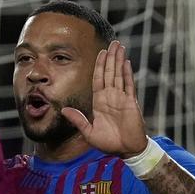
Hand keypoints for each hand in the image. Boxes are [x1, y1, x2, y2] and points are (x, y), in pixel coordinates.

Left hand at [61, 41, 147, 158]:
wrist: (126, 150)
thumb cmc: (109, 143)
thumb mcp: (89, 133)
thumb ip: (78, 120)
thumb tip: (63, 110)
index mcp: (100, 102)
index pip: (98, 79)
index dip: (99, 65)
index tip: (100, 52)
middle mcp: (111, 97)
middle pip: (109, 72)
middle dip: (110, 57)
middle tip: (112, 42)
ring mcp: (122, 98)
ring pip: (119, 75)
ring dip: (119, 60)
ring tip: (119, 47)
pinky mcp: (131, 103)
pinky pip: (129, 85)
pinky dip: (127, 73)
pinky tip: (126, 62)